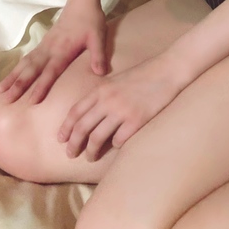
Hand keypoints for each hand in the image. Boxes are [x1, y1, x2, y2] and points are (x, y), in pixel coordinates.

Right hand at [0, 0, 107, 104]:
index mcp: (63, 50)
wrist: (80, 1)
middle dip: (18, 85)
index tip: (31, 101)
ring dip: (13, 77)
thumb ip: (98, 55)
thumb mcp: (98, 36)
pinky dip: (18, 68)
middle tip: (6, 99)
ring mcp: (45, 45)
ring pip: (26, 63)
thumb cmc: (91, 20)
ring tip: (0, 90)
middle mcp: (50, 49)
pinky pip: (28, 57)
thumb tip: (100, 73)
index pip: (50, 71)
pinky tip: (11, 76)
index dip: (41, 86)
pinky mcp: (44, 42)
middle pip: (31, 69)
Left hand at [57, 55, 182, 160]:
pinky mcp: (136, 121)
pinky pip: (118, 140)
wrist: (167, 71)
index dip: (66, 128)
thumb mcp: (116, 80)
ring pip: (97, 138)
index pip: (75, 112)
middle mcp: (107, 101)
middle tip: (70, 155)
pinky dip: (115, 145)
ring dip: (91, 151)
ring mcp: (122, 111)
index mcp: (101, 89)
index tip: (61, 139)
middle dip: (73, 144)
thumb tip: (89, 113)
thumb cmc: (143, 75)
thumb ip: (102, 94)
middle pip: (82, 128)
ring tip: (90, 157)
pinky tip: (116, 146)